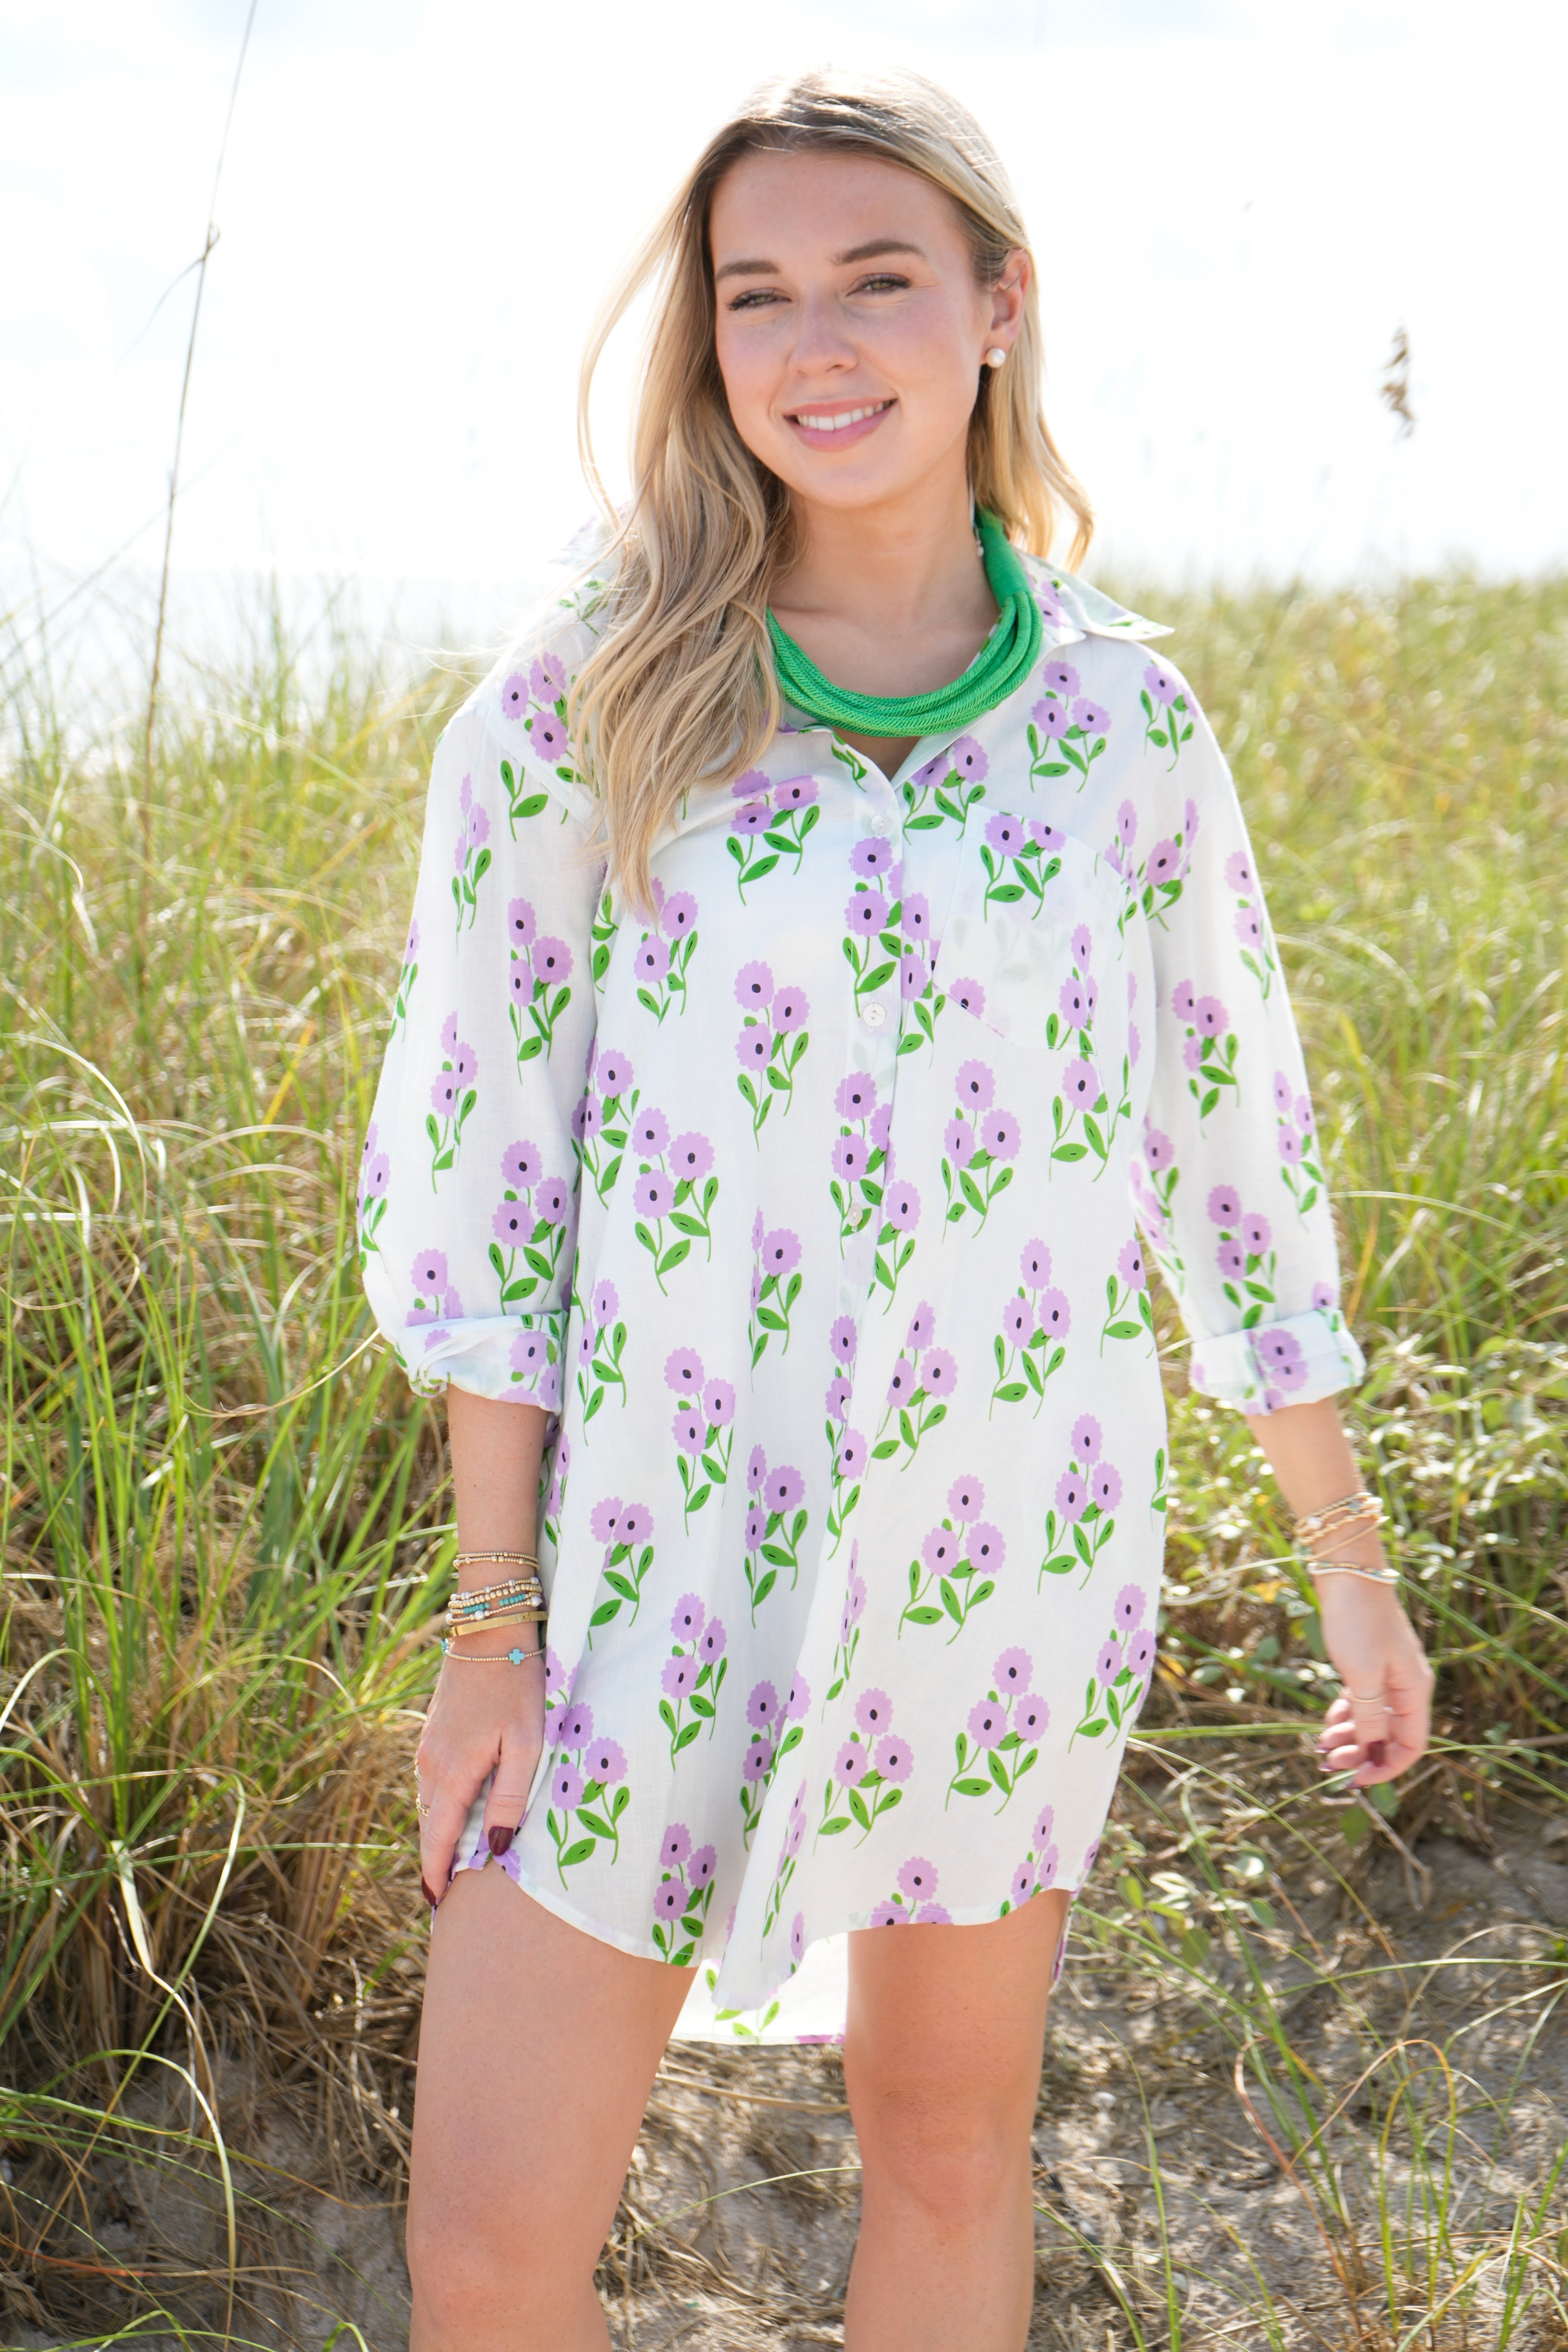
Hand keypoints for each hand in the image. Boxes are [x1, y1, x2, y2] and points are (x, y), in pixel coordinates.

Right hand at [414, 1641, 545, 1907]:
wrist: (490, 1630)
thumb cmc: (518, 1685)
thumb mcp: (526, 1744)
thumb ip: (509, 1797)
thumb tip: (494, 1847)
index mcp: (454, 1772)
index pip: (437, 1838)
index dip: (437, 1873)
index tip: (438, 1904)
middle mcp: (431, 1763)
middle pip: (428, 1825)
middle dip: (435, 1859)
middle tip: (446, 1893)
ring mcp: (428, 1745)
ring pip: (428, 1802)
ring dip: (438, 1831)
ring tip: (452, 1860)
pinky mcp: (434, 1730)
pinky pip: (431, 1780)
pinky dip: (440, 1803)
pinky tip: (456, 1810)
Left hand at [1314, 1576, 1432, 1787]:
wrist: (1348, 1572)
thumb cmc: (1358, 1621)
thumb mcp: (1363, 1676)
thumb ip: (1370, 1717)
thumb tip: (1374, 1753)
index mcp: (1414, 1691)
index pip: (1411, 1746)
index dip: (1386, 1768)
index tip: (1356, 1781)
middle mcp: (1406, 1685)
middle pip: (1390, 1736)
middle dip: (1361, 1754)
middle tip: (1327, 1763)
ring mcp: (1387, 1673)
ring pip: (1372, 1719)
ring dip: (1350, 1737)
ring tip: (1320, 1746)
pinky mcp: (1367, 1661)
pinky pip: (1361, 1700)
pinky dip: (1346, 1714)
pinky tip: (1328, 1721)